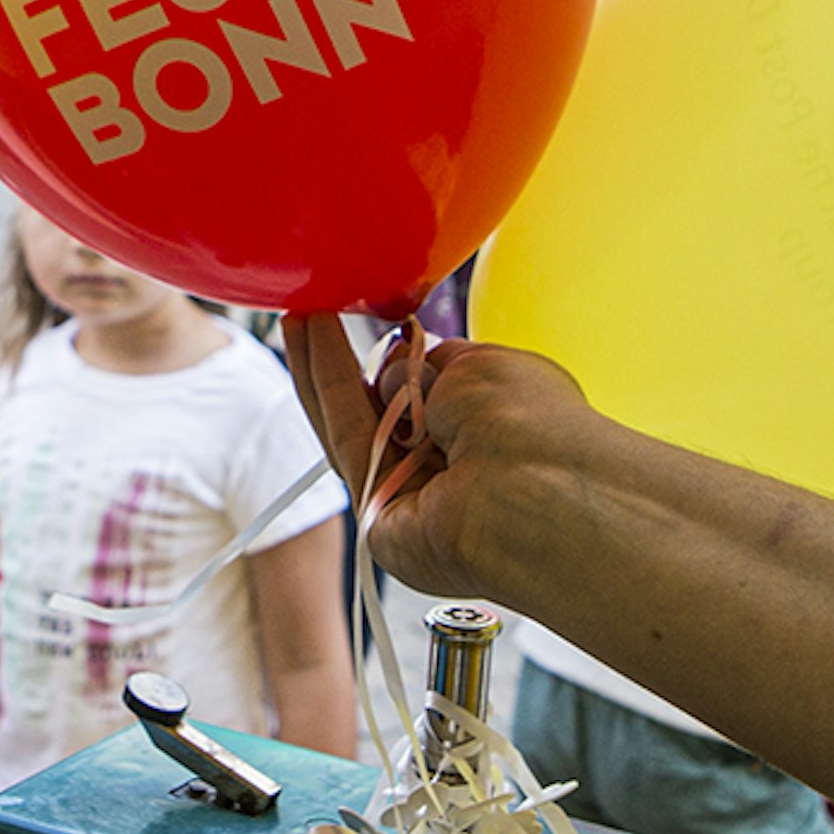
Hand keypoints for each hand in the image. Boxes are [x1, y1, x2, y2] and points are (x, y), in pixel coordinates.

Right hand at [281, 318, 588, 604]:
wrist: (534, 489)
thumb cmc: (531, 426)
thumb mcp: (482, 367)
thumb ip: (433, 366)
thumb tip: (397, 365)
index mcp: (496, 436)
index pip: (437, 398)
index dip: (402, 364)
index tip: (377, 323)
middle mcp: (456, 471)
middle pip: (385, 414)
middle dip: (347, 364)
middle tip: (314, 316)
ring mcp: (416, 496)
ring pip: (355, 426)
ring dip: (325, 368)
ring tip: (299, 316)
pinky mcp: (377, 517)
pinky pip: (346, 441)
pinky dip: (326, 386)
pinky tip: (310, 337)